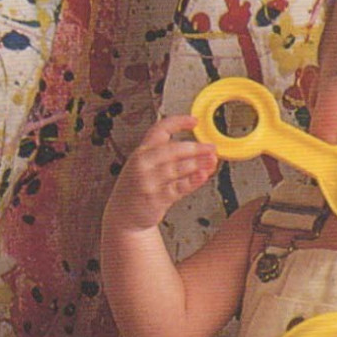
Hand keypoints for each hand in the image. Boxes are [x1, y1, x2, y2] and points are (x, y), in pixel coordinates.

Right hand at [104, 116, 217, 231]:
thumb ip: (169, 157)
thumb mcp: (146, 167)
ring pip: (178, 168)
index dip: (178, 122)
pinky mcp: (156, 198)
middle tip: (211, 147)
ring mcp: (149, 181)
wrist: (124, 215)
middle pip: (172, 149)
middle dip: (195, 148)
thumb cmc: (138, 189)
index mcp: (141, 151)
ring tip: (212, 160)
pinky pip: (179, 187)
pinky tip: (202, 175)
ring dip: (198, 163)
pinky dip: (193, 181)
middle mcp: (143, 164)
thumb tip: (200, 151)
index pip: (159, 129)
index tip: (194, 121)